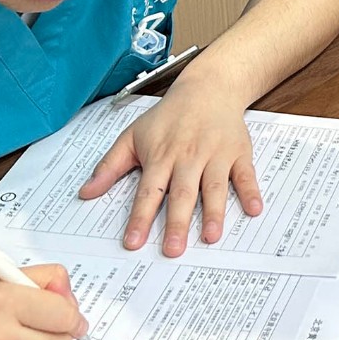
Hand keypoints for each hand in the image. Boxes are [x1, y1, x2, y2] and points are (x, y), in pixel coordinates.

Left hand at [77, 82, 260, 255]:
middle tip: (173, 251)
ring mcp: (216, 155)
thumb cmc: (168, 116)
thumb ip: (109, 166)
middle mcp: (189, 156)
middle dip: (177, 223)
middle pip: (182, 194)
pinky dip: (251, 191)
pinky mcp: (238, 152)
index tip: (133, 243)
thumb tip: (85, 193)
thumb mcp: (132, 135)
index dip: (141, 218)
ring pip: (214, 187)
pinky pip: (245, 174)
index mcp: (162, 156)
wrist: (207, 88)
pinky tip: (254, 209)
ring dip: (214, 212)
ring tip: (210, 236)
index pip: (149, 191)